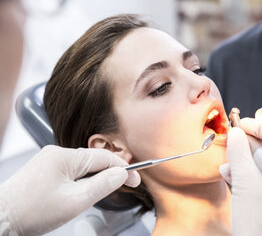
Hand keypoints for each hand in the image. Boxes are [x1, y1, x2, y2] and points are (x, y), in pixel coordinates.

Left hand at [0, 145, 140, 235]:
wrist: (1, 219)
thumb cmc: (32, 212)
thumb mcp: (75, 201)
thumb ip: (102, 185)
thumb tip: (121, 174)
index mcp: (64, 156)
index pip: (104, 158)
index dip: (124, 168)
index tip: (136, 180)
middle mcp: (56, 153)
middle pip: (94, 160)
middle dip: (111, 172)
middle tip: (126, 185)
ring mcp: (49, 160)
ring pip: (83, 166)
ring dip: (96, 177)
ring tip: (101, 193)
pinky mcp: (45, 169)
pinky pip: (71, 170)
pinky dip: (83, 179)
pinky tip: (82, 191)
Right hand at [220, 119, 261, 235]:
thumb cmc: (258, 222)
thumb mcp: (244, 181)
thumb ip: (239, 152)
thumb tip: (236, 133)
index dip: (258, 126)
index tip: (241, 124)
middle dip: (250, 144)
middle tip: (234, 141)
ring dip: (247, 160)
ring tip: (229, 165)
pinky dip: (250, 174)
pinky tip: (233, 176)